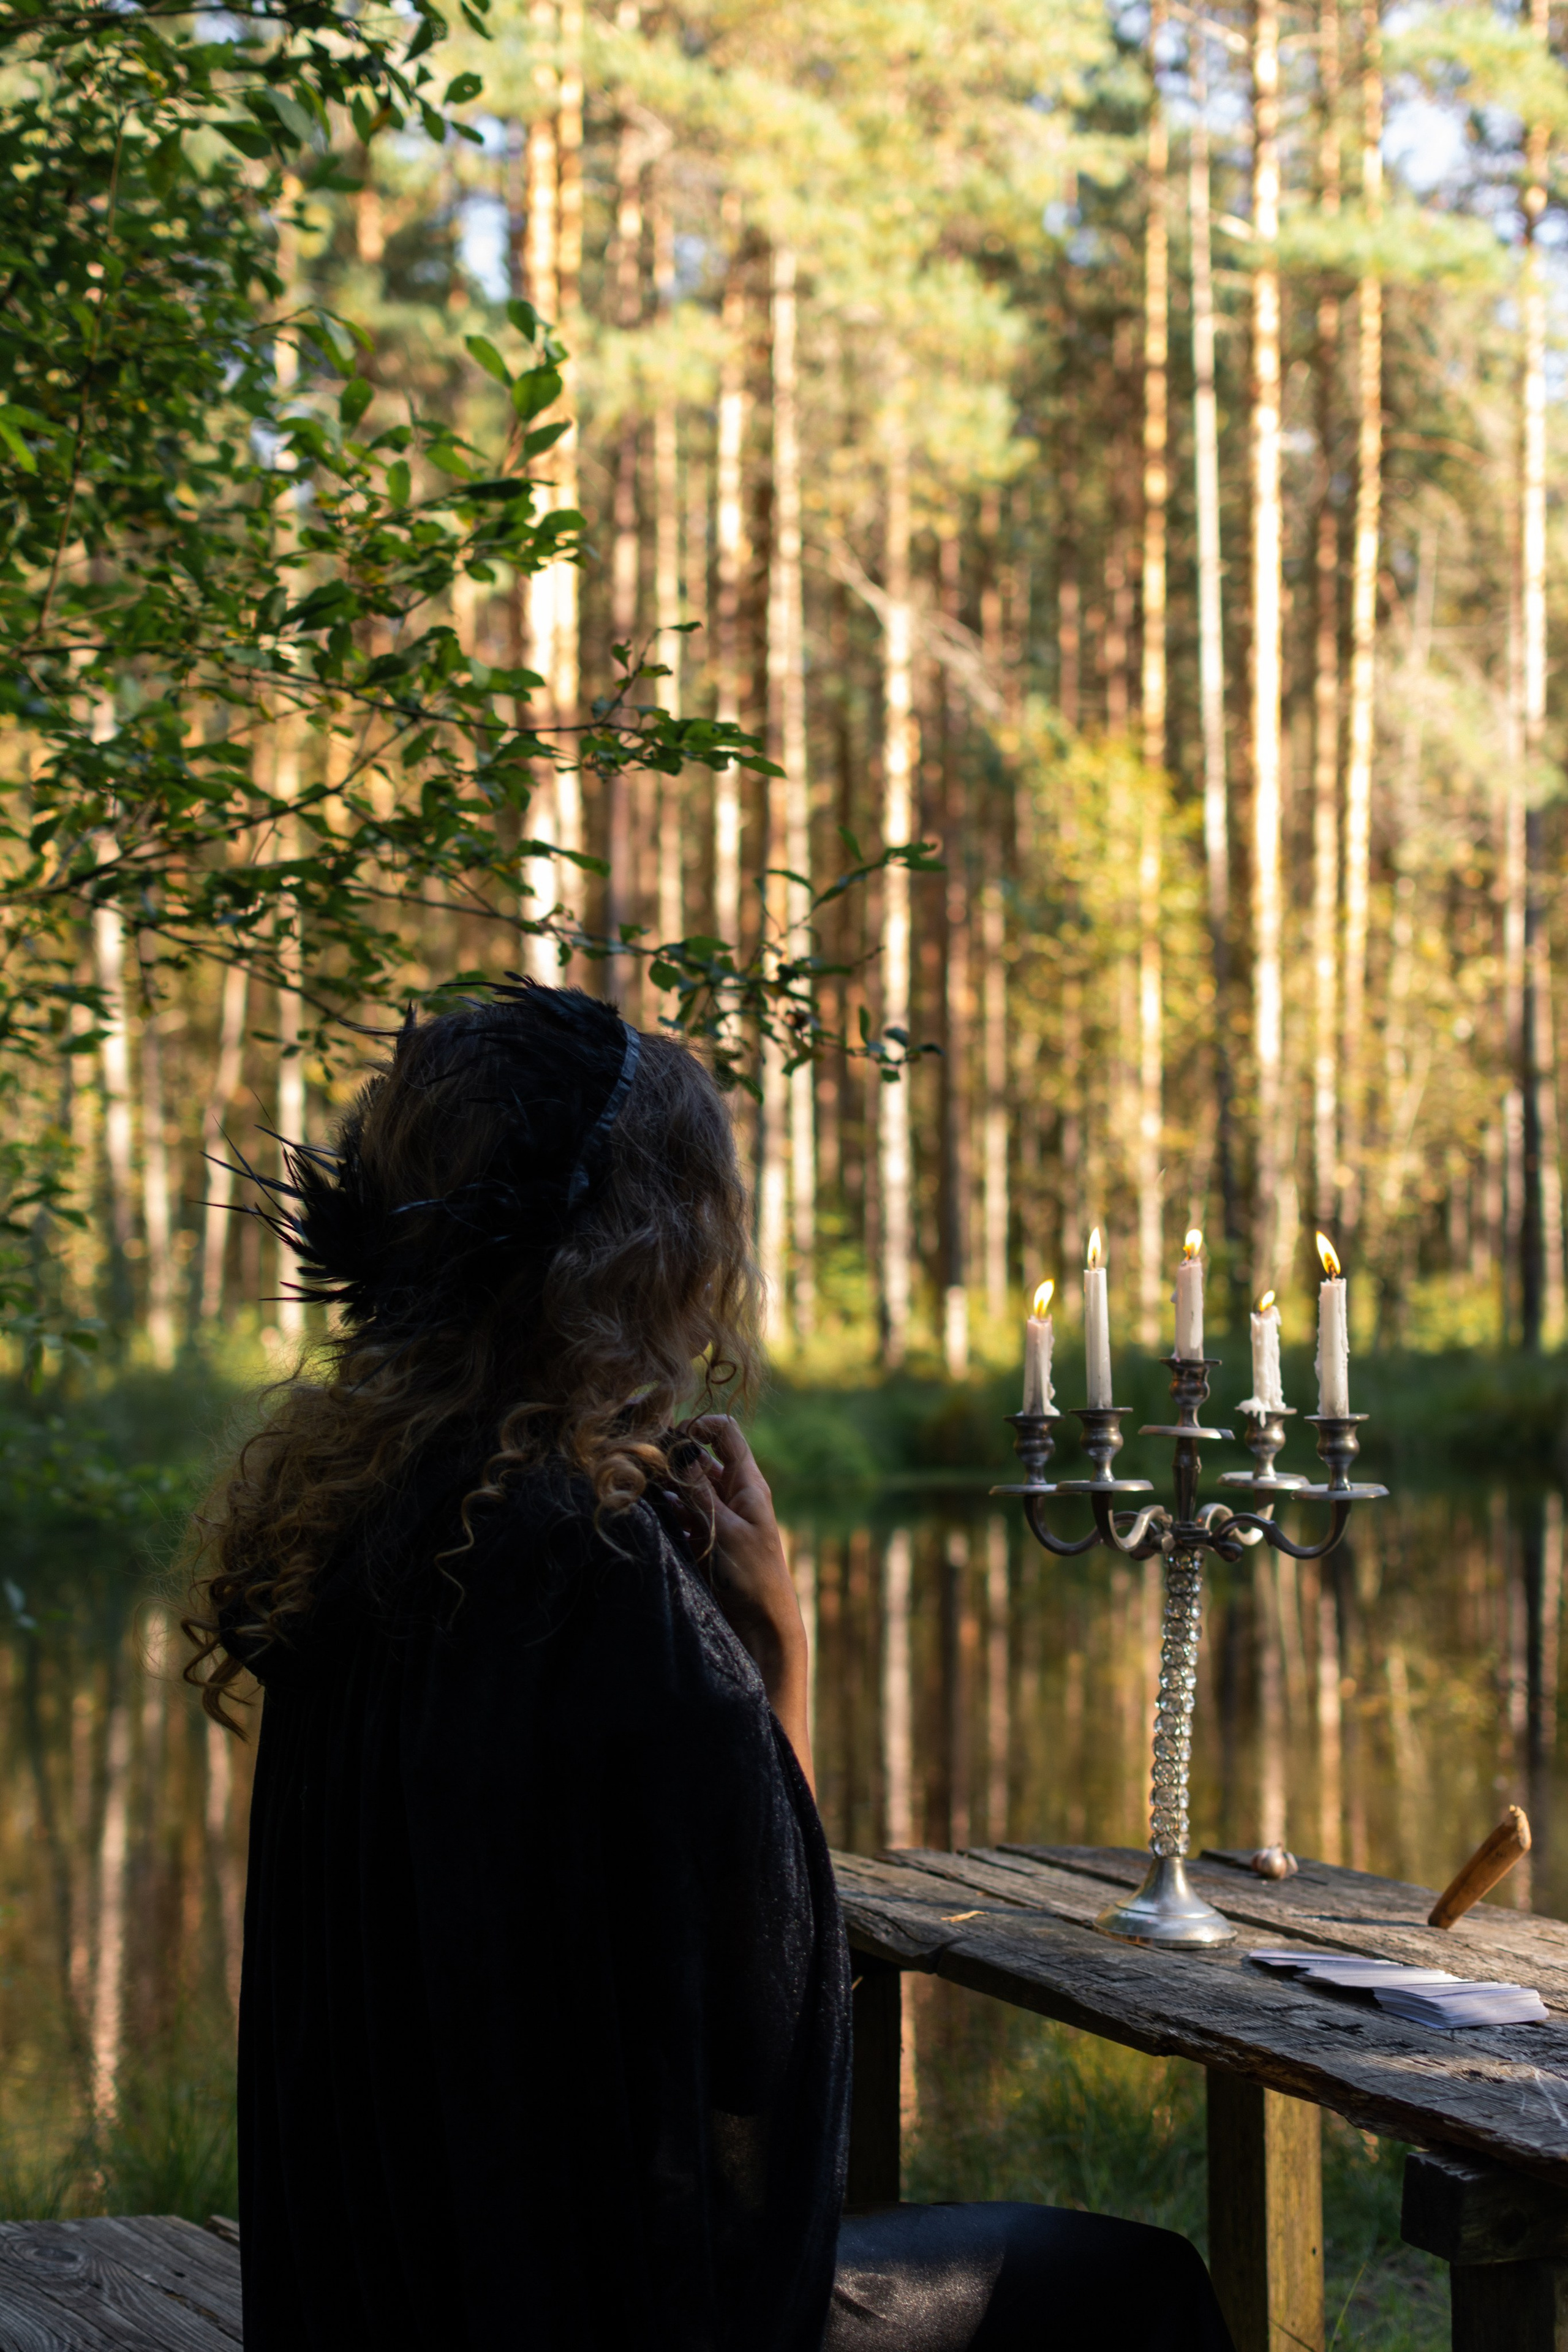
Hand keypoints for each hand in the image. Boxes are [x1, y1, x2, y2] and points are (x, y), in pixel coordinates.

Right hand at [670, 1415, 813, 1793]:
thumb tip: (681, 1447)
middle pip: (697, 1459)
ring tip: (635, 1491)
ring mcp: (715, 1519)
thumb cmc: (753, 1579)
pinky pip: (678, 1517)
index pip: (724, 1433)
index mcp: (748, 1484)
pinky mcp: (701, 1542)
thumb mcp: (726, 1530)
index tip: (670, 1438)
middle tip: (638, 1464)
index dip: (698, 1426)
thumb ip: (701, 1491)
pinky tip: (645, 1518)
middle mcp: (731, 1496)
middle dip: (669, 1458)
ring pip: (683, 1489)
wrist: (761, 1631)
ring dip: (662, 1488)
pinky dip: (663, 1514)